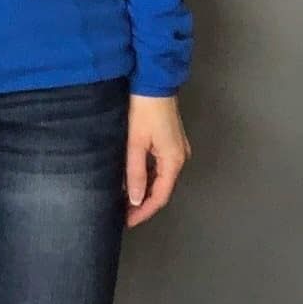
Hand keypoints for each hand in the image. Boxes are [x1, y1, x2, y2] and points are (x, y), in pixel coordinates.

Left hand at [125, 94, 189, 228]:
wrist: (154, 81)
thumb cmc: (143, 110)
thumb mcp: (135, 143)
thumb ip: (135, 173)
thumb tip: (135, 200)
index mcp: (173, 161)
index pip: (160, 196)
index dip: (143, 211)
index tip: (127, 221)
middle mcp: (180, 158)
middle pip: (161, 188)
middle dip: (142, 202)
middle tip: (122, 212)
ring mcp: (177, 149)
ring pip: (159, 177)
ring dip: (144, 188)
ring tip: (123, 199)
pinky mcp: (170, 141)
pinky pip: (159, 166)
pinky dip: (146, 175)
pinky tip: (131, 178)